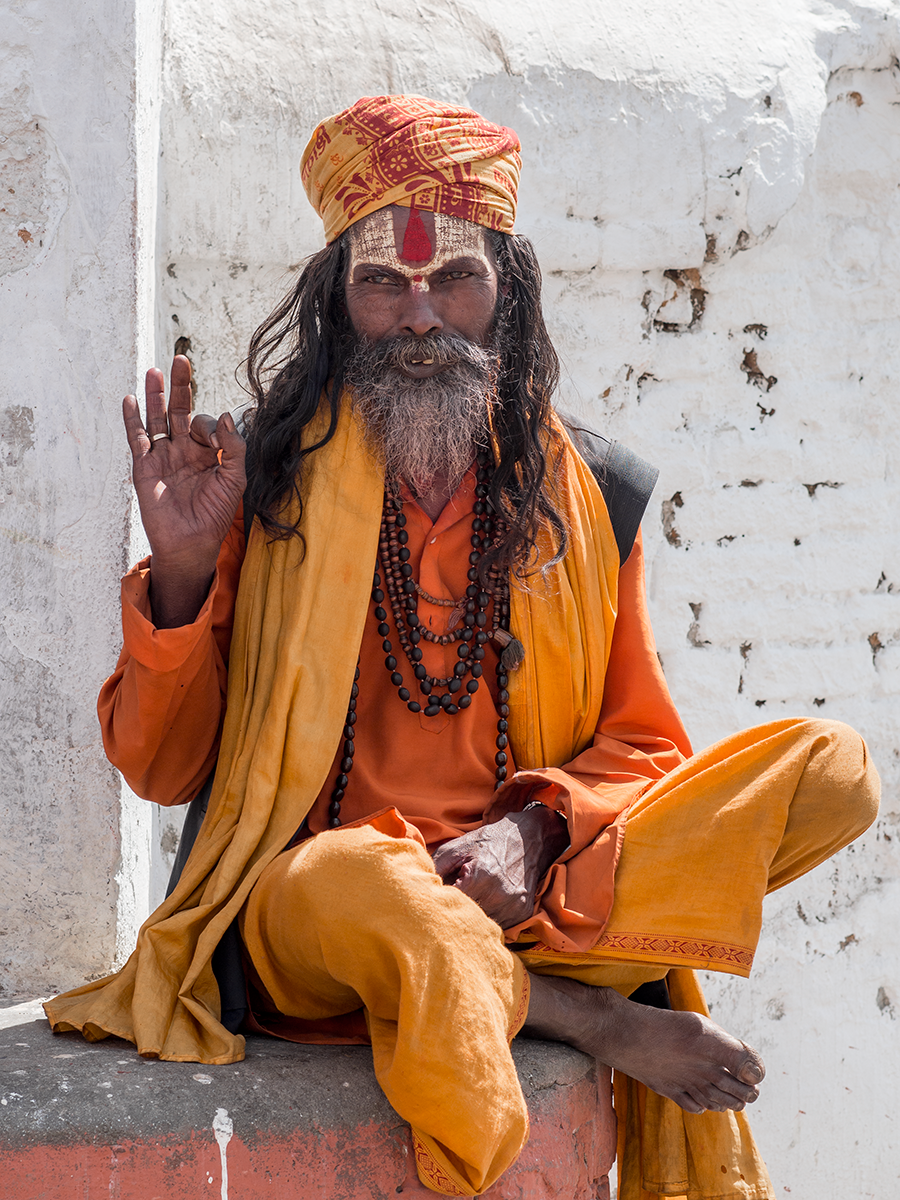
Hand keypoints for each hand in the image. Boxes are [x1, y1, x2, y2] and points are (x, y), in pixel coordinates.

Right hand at [123, 356, 246, 625]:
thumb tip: (228, 416)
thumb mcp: (235, 479)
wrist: (193, 542)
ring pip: (157, 418)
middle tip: (181, 359)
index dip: (213, 425)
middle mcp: (184, 450)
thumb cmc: (216, 513)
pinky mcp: (145, 467)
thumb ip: (234, 448)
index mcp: (207, 451)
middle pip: (179, 409)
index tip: (216, 442)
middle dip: (180, 386)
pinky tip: (132, 400)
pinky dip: (134, 420)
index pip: (207, 422)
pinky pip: (138, 439)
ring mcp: (163, 456)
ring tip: (154, 371)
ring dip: (155, 395)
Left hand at [432, 805, 568, 928]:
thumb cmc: (488, 841)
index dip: (438, 906)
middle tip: (446, 908)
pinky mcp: (523, 914)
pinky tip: (485, 906)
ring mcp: (514, 907)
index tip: (431, 904)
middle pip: (465, 921)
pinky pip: (499, 927)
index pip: (450, 906)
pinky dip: (488, 920)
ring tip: (466, 906)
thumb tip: (417, 889)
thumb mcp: (457, 847)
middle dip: (453, 916)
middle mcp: (499, 896)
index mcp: (479, 877)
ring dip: (471, 921)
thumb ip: (435, 868)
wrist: (529, 839)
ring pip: (482, 927)